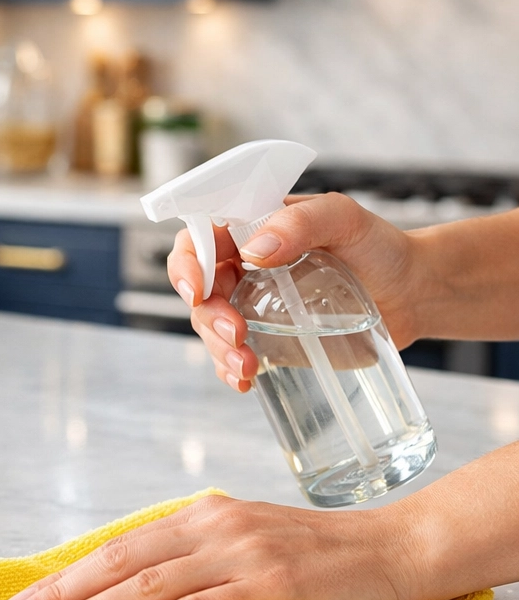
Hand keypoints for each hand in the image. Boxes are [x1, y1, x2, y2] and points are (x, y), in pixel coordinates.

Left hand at [0, 494, 421, 599]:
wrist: (391, 549)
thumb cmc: (314, 553)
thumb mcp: (242, 541)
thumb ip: (193, 555)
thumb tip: (131, 587)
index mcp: (201, 514)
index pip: (119, 547)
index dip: (68, 574)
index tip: (26, 598)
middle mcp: (211, 526)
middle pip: (120, 562)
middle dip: (61, 592)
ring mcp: (239, 553)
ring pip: (147, 583)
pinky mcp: (269, 584)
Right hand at [167, 193, 417, 391]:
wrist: (412, 292)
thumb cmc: (380, 247)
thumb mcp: (345, 219)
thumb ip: (302, 221)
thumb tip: (254, 249)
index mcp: (251, 230)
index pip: (198, 241)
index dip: (187, 264)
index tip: (196, 290)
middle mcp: (243, 267)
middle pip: (200, 291)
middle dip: (208, 317)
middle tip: (237, 335)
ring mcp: (253, 305)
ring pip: (211, 327)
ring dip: (218, 349)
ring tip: (247, 366)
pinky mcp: (268, 338)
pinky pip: (233, 354)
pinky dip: (230, 370)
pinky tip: (245, 380)